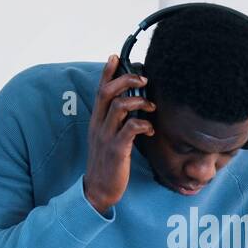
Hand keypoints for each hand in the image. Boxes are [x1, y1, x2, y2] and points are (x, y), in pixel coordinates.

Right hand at [83, 54, 154, 213]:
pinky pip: (130, 129)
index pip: (99, 91)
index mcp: (96, 121)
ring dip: (139, 101)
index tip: (115, 57)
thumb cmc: (107, 164)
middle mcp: (99, 126)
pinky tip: (150, 129)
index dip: (107, 73)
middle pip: (108, 93)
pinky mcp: (117, 150)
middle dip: (126, 80)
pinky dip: (143, 124)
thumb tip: (132, 108)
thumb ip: (116, 122)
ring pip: (119, 107)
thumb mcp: (107, 139)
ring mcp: (106, 137)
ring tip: (151, 106)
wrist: (98, 190)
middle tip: (144, 79)